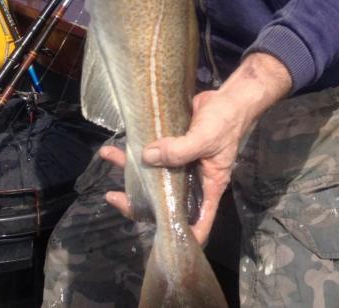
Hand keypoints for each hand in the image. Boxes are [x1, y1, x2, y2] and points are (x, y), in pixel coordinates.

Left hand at [101, 88, 238, 245]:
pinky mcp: (173, 146)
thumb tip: (146, 157)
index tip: (162, 242)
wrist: (229, 97)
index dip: (183, 235)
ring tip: (108, 156)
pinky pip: (152, 153)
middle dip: (139, 200)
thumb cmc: (226, 122)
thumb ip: (179, 151)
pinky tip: (118, 144)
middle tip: (114, 196)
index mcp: (207, 188)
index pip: (197, 221)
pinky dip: (134, 150)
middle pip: (165, 200)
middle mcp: (192, 181)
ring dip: (130, 169)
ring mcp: (180, 164)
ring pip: (153, 175)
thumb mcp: (206, 139)